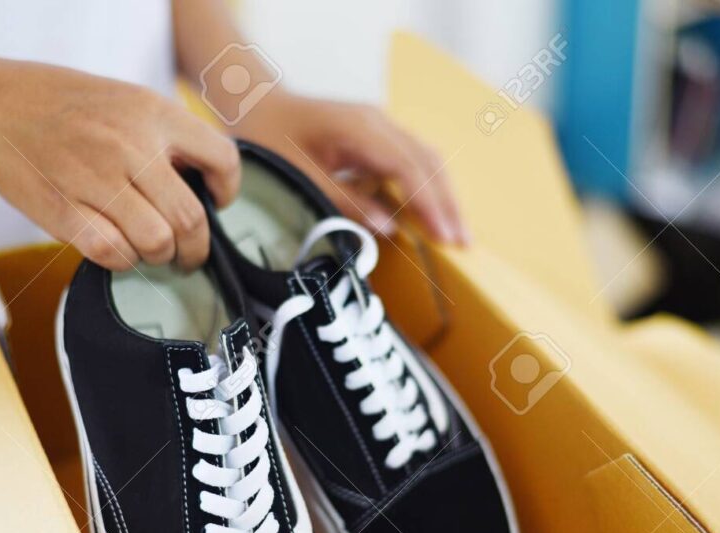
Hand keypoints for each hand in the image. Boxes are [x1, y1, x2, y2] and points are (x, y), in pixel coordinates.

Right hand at [0, 59, 239, 270]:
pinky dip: (124, 261)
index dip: (228, 189)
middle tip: (190, 255)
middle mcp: (130, 145)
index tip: (218, 203)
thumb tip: (207, 184)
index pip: (222, 159)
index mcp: (153, 114)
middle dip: (197, 248)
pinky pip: (113, 253)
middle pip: (191, 218)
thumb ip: (170, 136)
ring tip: (154, 254)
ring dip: (161, 257)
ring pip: (157, 242)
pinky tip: (120, 251)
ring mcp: (95, 179)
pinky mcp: (63, 210)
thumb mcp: (129, 100)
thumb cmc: (65, 108)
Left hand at [231, 92, 467, 244]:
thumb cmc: (269, 139)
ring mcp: (381, 125)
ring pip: (426, 159)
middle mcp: (378, 121)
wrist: (256, 103)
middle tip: (463, 242)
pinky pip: (412, 159)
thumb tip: (390, 229)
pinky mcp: (378, 135)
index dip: (429, 204)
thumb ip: (346, 202)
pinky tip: (433, 213)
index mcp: (359, 128)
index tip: (445, 236)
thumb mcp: (300, 177)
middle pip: (428, 162)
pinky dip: (427, 187)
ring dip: (443, 195)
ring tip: (456, 233)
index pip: (408, 168)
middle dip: (447, 203)